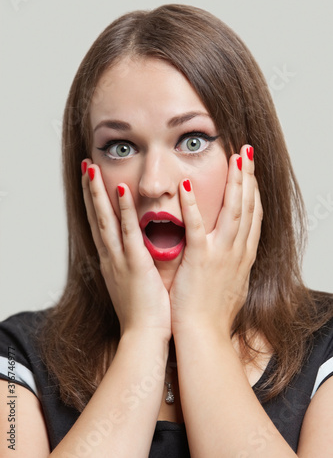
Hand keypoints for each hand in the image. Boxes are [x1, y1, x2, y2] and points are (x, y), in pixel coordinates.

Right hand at [82, 160, 170, 339]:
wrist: (143, 337)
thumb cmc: (144, 314)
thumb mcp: (135, 285)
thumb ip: (135, 265)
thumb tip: (139, 252)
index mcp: (112, 262)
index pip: (101, 226)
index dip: (95, 204)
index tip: (92, 184)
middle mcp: (110, 258)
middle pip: (96, 218)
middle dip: (89, 192)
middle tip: (85, 167)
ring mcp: (119, 260)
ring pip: (105, 220)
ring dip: (98, 194)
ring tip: (91, 169)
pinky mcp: (134, 265)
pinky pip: (127, 233)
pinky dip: (122, 211)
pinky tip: (121, 191)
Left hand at [170, 145, 262, 337]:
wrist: (205, 336)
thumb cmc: (214, 313)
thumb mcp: (233, 284)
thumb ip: (234, 263)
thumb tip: (236, 252)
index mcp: (243, 256)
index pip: (253, 216)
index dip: (253, 191)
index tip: (250, 171)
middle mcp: (237, 251)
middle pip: (248, 207)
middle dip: (249, 177)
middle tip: (247, 152)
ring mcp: (221, 254)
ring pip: (233, 211)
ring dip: (235, 182)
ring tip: (234, 158)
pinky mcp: (200, 260)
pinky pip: (197, 227)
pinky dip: (194, 205)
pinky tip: (189, 185)